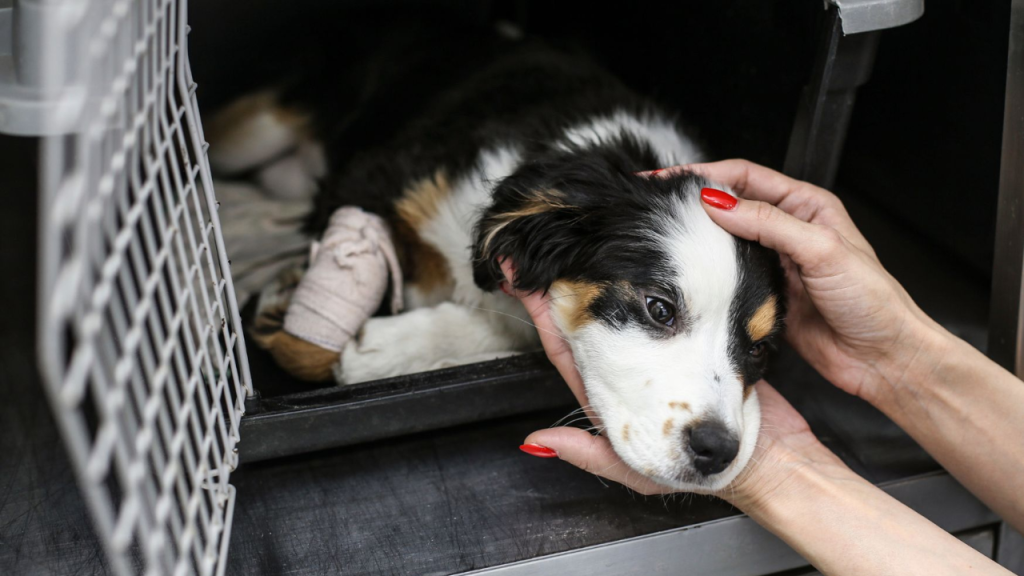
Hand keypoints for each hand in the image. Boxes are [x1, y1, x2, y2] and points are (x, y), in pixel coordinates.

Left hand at [500, 260, 838, 508]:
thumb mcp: (642, 473)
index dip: (545, 315)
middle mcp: (639, 362)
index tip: (523, 282)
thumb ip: (590, 454)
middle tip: (538, 249)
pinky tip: (647, 245)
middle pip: (592, 313)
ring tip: (579, 238)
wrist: (773, 457)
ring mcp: (670, 344)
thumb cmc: (710, 471)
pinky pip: (679, 295)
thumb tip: (536, 440)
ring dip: (604, 269)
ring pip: (634, 299)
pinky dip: (664, 273)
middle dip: (565, 281)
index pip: (568, 347)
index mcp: (616, 390)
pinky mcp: (702, 330)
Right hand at [679, 160, 948, 402]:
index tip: (669, 179)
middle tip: (656, 205)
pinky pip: (728, 279)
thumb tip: (720, 203)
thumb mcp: (822, 250)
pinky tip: (689, 273)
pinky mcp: (764, 295)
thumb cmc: (873, 302)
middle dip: (693, 202)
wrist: (882, 358)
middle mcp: (788, 231)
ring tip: (663, 235)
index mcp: (807, 207)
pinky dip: (708, 275)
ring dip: (698, 239)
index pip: (745, 178)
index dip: (704, 174)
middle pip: (731, 206)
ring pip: (725, 243)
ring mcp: (774, 264)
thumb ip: (770, 223)